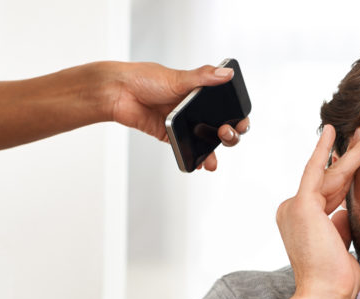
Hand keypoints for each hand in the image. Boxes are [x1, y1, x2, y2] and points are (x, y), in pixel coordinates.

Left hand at [104, 62, 249, 170]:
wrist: (118, 93)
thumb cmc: (144, 78)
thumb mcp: (177, 77)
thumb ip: (203, 77)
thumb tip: (227, 73)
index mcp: (201, 92)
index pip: (227, 106)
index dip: (238, 116)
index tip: (241, 122)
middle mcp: (196, 108)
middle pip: (222, 126)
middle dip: (230, 134)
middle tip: (225, 133)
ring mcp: (185, 124)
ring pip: (206, 141)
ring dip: (214, 152)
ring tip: (213, 159)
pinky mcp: (172, 136)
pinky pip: (188, 149)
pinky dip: (196, 158)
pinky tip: (200, 164)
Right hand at [275, 125, 359, 298]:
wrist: (326, 295)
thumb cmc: (336, 279)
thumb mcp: (342, 245)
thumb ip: (341, 225)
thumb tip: (344, 211)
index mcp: (304, 222)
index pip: (330, 192)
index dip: (348, 174)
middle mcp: (293, 211)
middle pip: (330, 178)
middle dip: (351, 156)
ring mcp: (295, 206)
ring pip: (330, 173)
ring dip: (352, 152)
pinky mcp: (301, 204)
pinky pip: (315, 170)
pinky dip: (324, 150)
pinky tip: (334, 132)